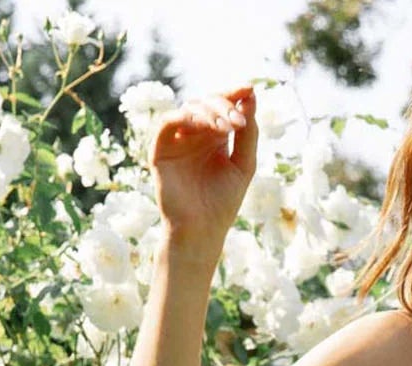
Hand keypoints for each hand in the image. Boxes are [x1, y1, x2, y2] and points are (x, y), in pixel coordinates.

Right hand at [150, 84, 257, 252]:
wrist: (202, 231)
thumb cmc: (223, 203)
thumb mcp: (244, 164)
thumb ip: (249, 133)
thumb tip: (251, 96)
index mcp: (214, 137)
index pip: (222, 106)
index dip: (234, 94)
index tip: (249, 89)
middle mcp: (194, 135)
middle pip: (206, 103)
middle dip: (224, 106)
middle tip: (238, 122)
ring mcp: (177, 141)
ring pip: (189, 109)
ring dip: (209, 112)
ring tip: (226, 127)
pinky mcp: (160, 150)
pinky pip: (168, 123)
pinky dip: (185, 118)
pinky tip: (203, 126)